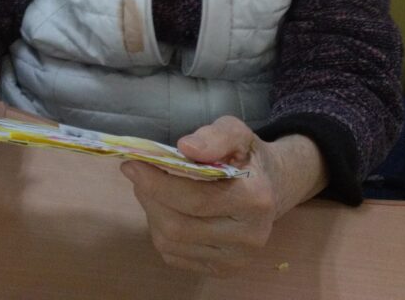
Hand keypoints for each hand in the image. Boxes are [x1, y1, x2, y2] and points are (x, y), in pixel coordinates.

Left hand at [120, 116, 326, 275]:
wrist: (272, 188)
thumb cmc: (247, 157)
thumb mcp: (237, 133)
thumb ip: (214, 137)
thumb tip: (185, 148)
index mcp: (255, 200)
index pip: (195, 199)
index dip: (157, 183)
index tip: (132, 165)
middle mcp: (249, 237)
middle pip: (178, 225)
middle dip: (149, 197)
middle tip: (137, 174)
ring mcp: (235, 260)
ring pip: (171, 242)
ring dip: (151, 212)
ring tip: (152, 189)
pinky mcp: (220, 270)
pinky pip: (173, 255)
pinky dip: (159, 229)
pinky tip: (167, 208)